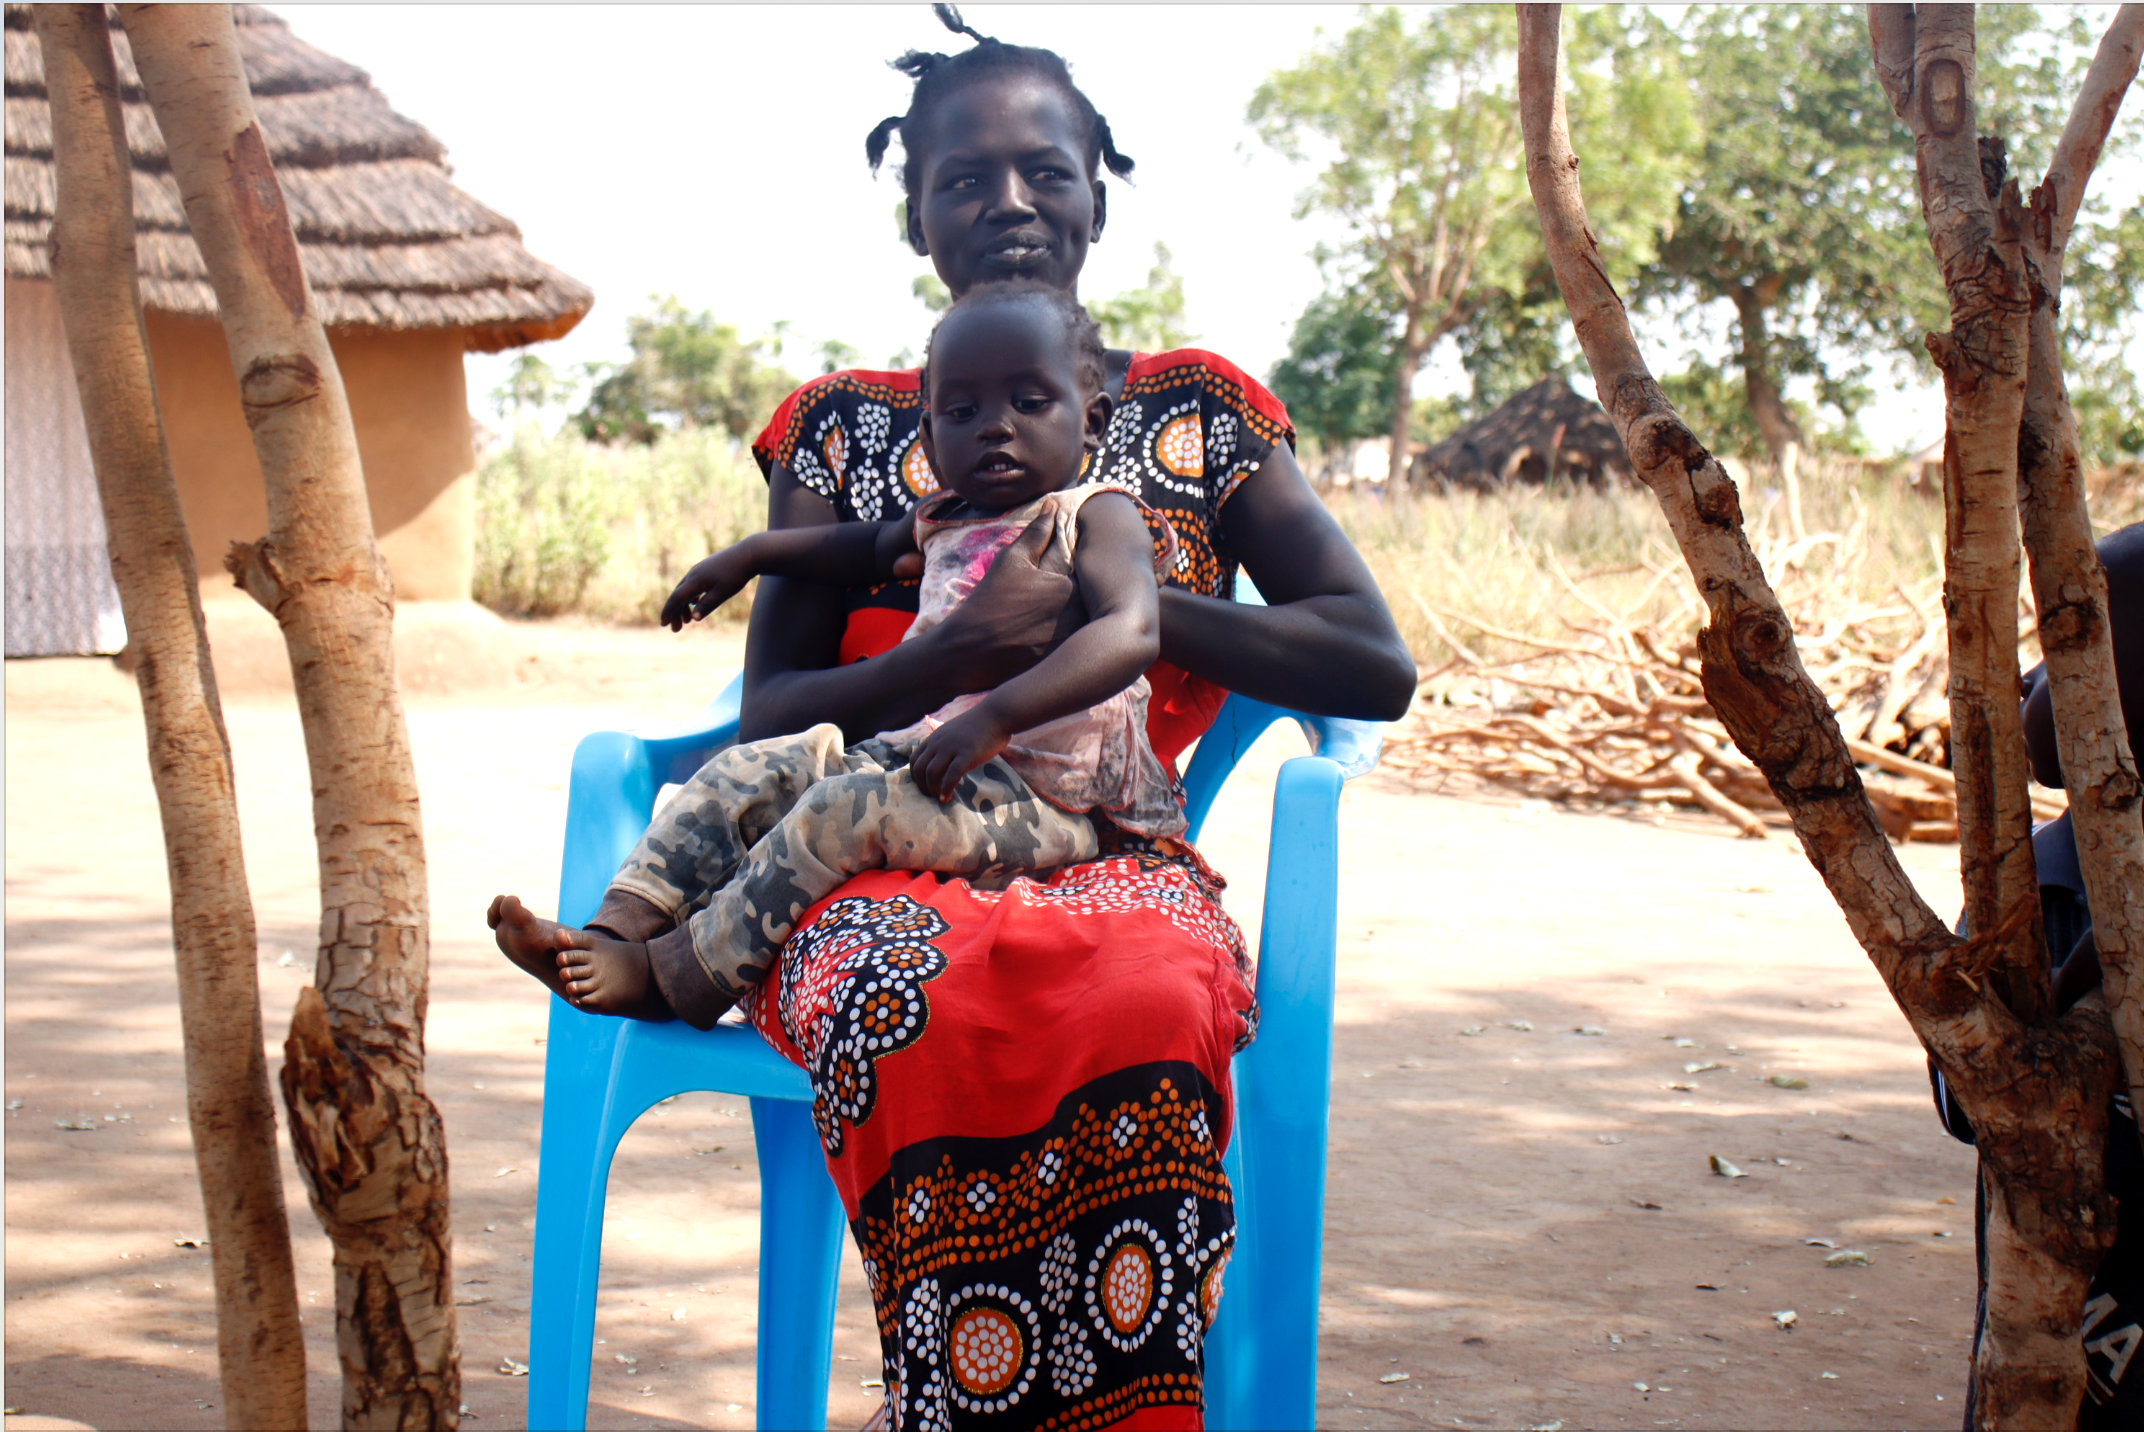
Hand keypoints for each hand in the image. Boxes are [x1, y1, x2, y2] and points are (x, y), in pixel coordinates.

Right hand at [661, 552, 748, 631]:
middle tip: (676, 629)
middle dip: (675, 613)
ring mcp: (699, 570)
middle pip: (678, 595)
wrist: (748, 554)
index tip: (663, 624)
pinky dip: (690, 597)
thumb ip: (707, 605)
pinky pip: (692, 584)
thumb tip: (693, 618)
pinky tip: (694, 603)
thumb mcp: (722, 593)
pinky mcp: (705, 568)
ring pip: (685, 590)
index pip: (676, 598)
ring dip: (683, 606)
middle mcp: (693, 574)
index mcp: (695, 581)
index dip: (669, 611)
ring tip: (687, 621)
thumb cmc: (736, 575)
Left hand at [910, 705, 1011, 801]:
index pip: (914, 759)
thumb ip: (943, 744)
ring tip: (938, 798)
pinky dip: (946, 789)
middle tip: (930, 796)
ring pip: (932, 773)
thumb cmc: (978, 725)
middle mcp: (939, 742)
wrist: (996, 715)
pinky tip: (947, 798)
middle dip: (922, 786)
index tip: (924, 785)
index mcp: (934, 737)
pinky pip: (951, 775)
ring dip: (932, 789)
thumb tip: (940, 760)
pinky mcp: (967, 754)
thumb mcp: (953, 731)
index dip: (915, 776)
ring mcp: (952, 748)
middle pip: (920, 768)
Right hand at [923, 508, 1086, 690]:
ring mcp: (1077, 646)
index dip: (1097, 576)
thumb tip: (1053, 505)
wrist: (968, 653)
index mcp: (1073, 587)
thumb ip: (1037, 533)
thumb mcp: (1012, 561)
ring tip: (1081, 622)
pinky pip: (1089, 652)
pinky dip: (1088, 647)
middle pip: (1105, 607)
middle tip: (1098, 598)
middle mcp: (1081, 618)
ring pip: (1099, 631)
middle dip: (1104, 601)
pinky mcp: (1070, 667)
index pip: (1098, 577)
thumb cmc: (989, 603)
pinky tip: (1077, 644)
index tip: (1100, 574)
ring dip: (1099, 625)